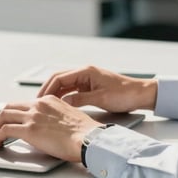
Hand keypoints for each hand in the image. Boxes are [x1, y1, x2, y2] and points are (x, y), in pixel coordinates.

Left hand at [0, 95, 100, 161]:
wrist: (88, 138)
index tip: (9, 120)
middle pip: (9, 106)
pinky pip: (5, 130)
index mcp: (48, 100)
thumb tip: (47, 126)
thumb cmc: (84, 132)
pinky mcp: (29, 130)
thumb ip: (55, 116)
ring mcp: (33, 116)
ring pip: (3, 116)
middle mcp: (38, 105)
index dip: (13, 112)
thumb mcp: (68, 115)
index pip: (23, 103)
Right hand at [38, 65, 157, 112]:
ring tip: (45, 105)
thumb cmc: (124, 94)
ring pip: (65, 85)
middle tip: (37, 103)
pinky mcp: (90, 86)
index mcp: (86, 71)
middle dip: (47, 90)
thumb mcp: (100, 98)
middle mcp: (85, 73)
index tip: (39, 100)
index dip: (47, 89)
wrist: (140, 94)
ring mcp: (87, 79)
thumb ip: (80, 99)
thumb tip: (63, 103)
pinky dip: (64, 96)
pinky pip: (72, 89)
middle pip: (59, 79)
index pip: (59, 78)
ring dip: (55, 93)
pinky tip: (59, 105)